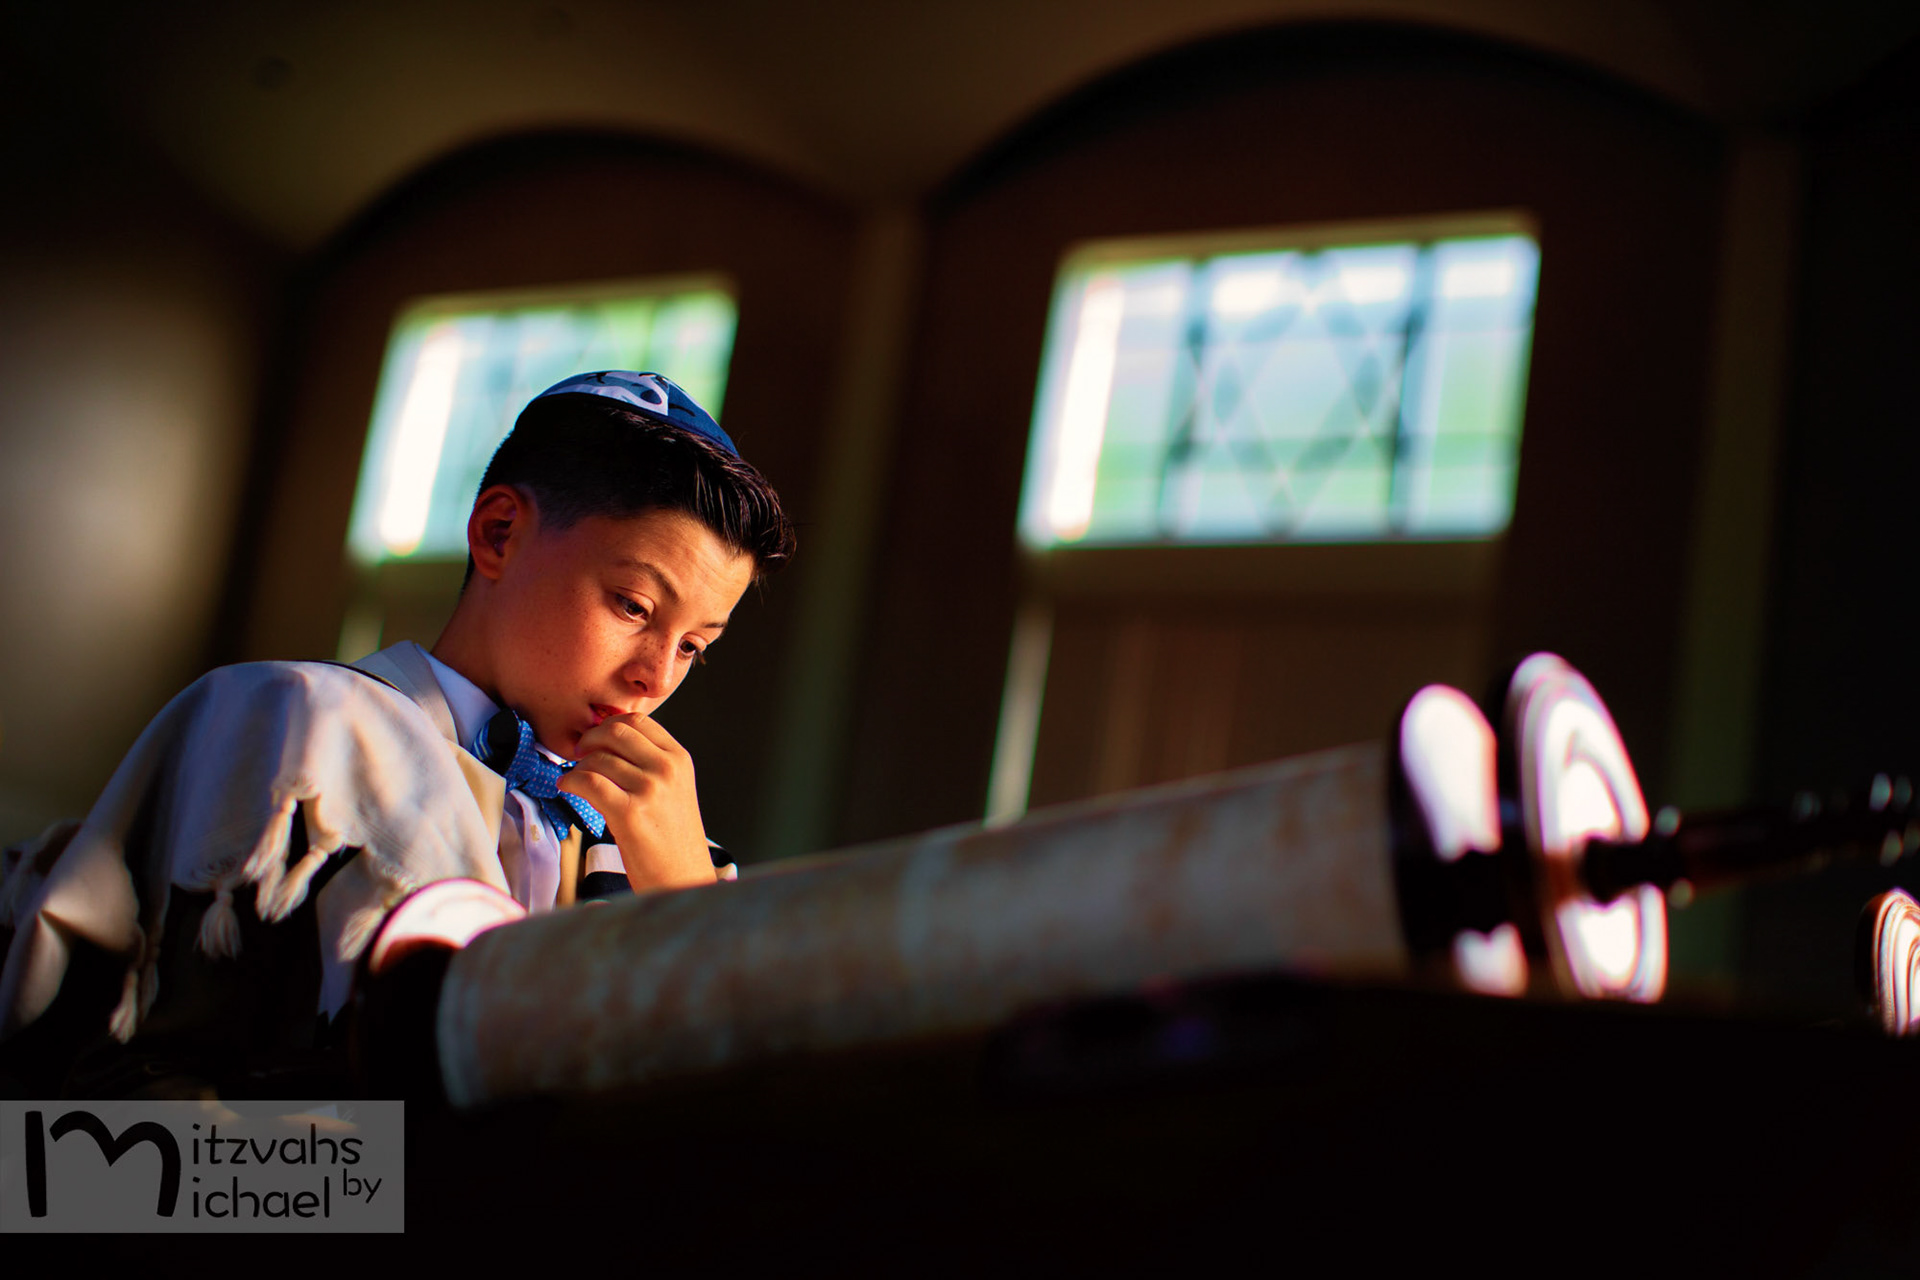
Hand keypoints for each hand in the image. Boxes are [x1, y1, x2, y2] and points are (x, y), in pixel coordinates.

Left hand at [557, 713, 716, 891]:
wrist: (683, 879)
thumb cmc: (674, 841)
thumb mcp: (675, 790)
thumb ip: (650, 763)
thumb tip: (608, 741)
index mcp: (679, 759)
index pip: (638, 720)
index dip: (609, 724)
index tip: (596, 737)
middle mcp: (667, 769)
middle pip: (616, 731)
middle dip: (590, 738)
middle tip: (578, 752)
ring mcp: (650, 789)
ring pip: (598, 758)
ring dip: (578, 766)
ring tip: (574, 779)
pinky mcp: (629, 813)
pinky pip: (589, 782)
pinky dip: (571, 780)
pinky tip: (567, 787)